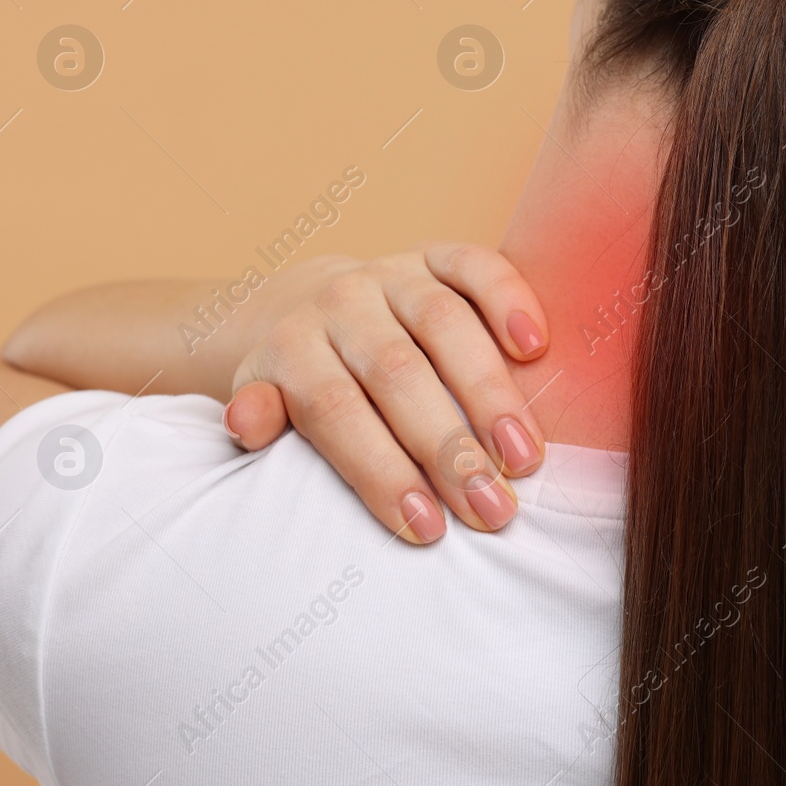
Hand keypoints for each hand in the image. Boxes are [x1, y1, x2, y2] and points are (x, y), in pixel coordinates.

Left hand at [224, 244, 549, 543]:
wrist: (311, 305)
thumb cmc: (303, 382)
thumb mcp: (268, 404)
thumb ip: (262, 417)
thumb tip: (249, 425)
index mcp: (293, 347)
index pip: (335, 410)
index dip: (380, 470)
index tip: (426, 529)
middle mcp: (340, 303)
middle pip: (396, 373)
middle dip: (448, 447)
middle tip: (494, 510)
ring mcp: (391, 274)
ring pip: (444, 323)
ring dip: (491, 393)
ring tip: (526, 457)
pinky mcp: (435, 256)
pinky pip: (476, 265)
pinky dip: (510, 299)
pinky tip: (537, 347)